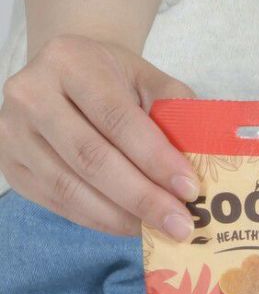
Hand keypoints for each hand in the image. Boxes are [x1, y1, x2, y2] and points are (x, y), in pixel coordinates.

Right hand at [0, 34, 198, 238]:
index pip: (117, 118)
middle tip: (182, 226)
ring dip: (122, 218)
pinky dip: (100, 221)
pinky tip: (132, 227)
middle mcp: (31, 94)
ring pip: (71, 188)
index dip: (155, 159)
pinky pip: (59, 203)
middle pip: (92, 158)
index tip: (190, 190)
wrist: (67, 75)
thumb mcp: (149, 80)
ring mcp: (13, 131)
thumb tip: (204, 160)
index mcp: (69, 62)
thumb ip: (176, 110)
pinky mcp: (11, 164)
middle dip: (143, 198)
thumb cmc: (116, 82)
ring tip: (161, 232)